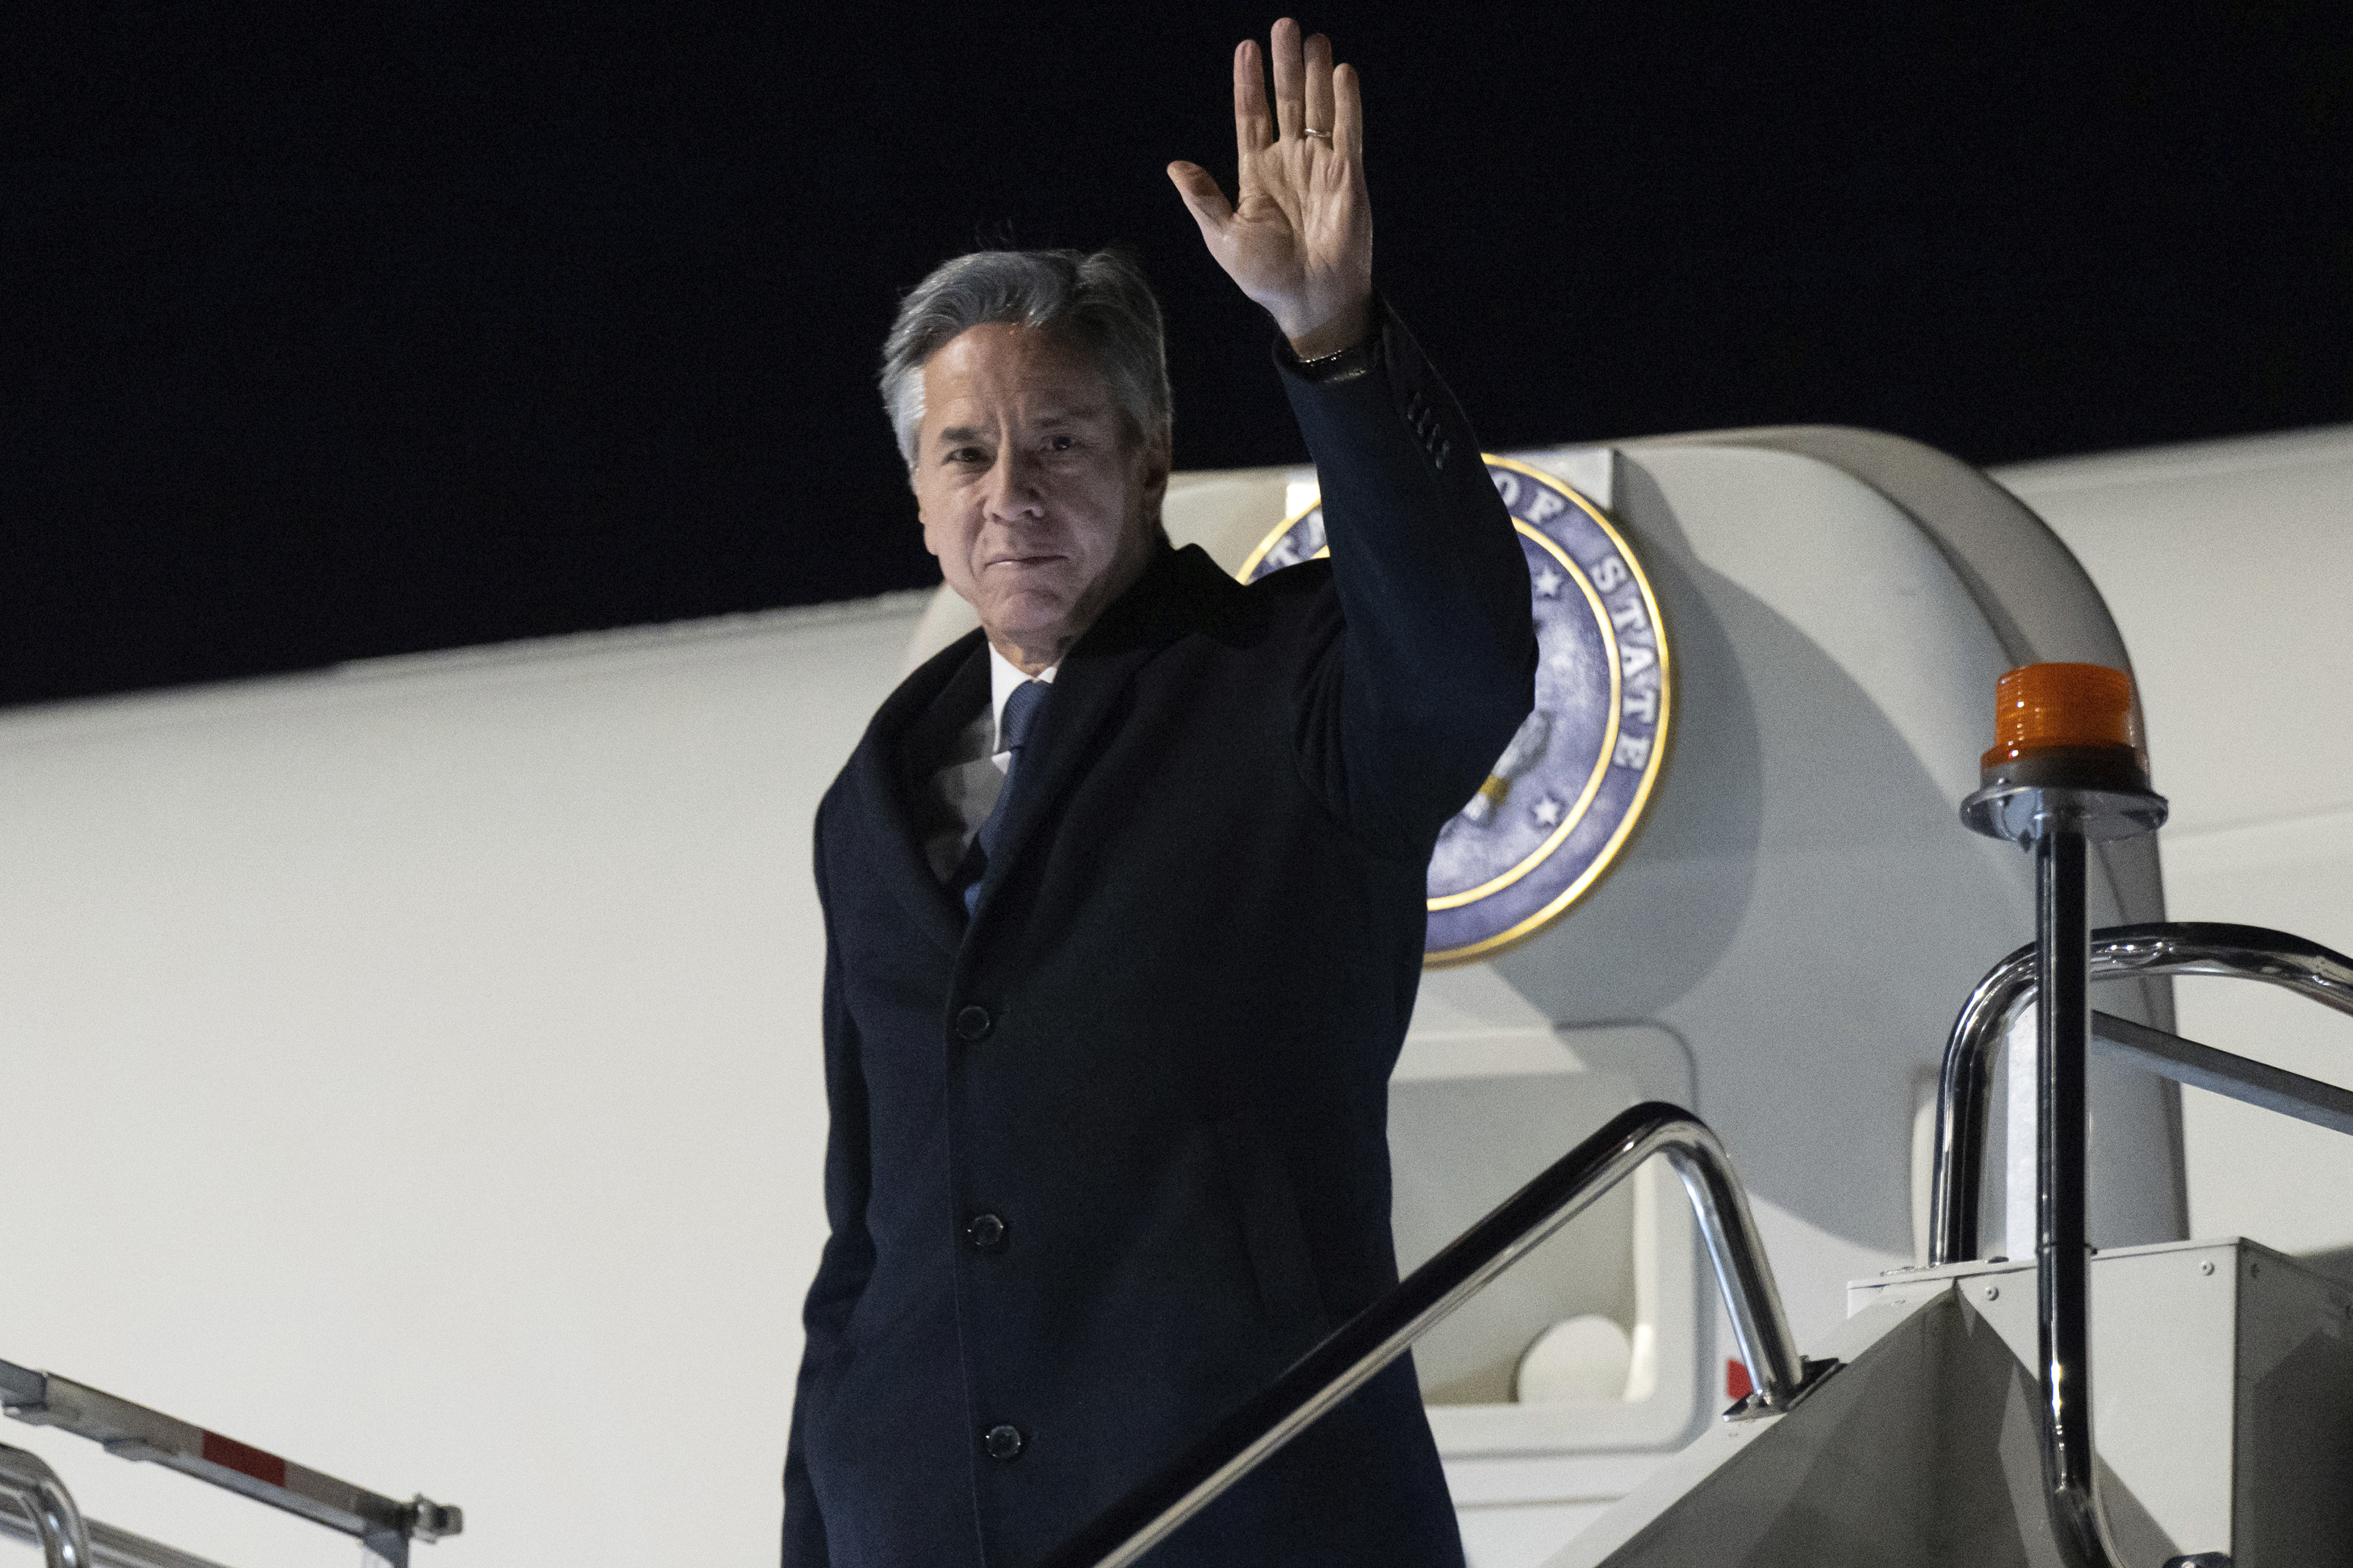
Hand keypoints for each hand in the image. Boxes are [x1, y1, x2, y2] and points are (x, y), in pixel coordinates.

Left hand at [1169, 19, 1372, 360]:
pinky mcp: (1348, 176)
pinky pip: (1347, 131)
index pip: (1251, 116)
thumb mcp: (1224, 238)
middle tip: (1284, 24)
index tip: (1246, 47)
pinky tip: (1341, 72)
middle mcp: (1289, 162)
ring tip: (1313, 38)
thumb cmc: (1266, 277)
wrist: (1311, 300)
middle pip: (1286, 101)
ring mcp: (1320, 166)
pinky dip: (1346, 102)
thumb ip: (1203, 199)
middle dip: (1285, 64)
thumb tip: (1175, 166)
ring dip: (1316, 73)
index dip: (1248, 82)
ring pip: (1318, 108)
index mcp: (1257, 174)